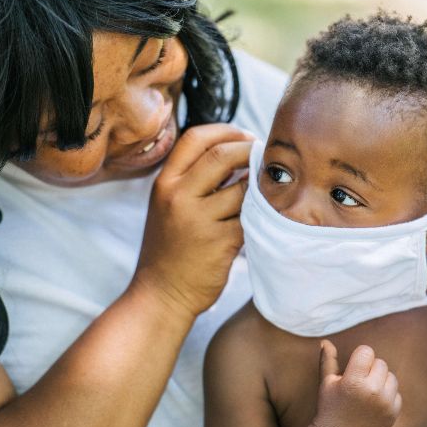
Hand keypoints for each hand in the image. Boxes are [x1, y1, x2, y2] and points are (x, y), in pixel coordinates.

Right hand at [132, 123, 253, 318]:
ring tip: (265, 188)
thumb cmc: (170, 248)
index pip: (196, 138)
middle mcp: (178, 196)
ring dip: (259, 186)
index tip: (246, 136)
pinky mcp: (220, 243)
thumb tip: (238, 150)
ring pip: (242, 188)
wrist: (161, 294)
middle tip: (265, 155)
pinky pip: (250, 218)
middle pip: (222, 155)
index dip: (226, 131)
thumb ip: (193, 178)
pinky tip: (261, 217)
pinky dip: (260, 214)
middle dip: (250, 150)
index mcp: (165, 183)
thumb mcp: (168, 205)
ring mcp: (199, 220)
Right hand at [305, 341, 401, 426]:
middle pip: (380, 362)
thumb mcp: (326, 382)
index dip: (359, 358)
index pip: (367, 351)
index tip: (352, 368)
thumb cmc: (330, 406)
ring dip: (380, 380)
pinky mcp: (393, 413)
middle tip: (358, 381)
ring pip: (391, 376)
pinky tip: (373, 402)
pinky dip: (387, 395)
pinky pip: (397, 393)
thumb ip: (328, 360)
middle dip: (370, 368)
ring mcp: (385, 404)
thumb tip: (325, 341)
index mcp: (354, 381)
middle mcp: (372, 392)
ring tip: (366, 391)